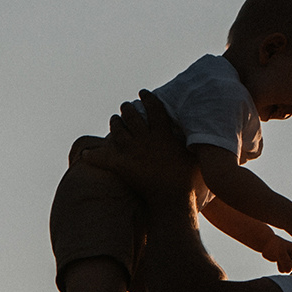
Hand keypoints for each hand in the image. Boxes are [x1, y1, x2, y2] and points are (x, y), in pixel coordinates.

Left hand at [73, 90, 196, 200]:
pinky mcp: (121, 165)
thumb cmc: (188, 180)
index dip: (148, 98)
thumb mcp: (197, 157)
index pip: (153, 108)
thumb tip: (206, 135)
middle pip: (131, 115)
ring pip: (117, 130)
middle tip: (126, 106)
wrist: (172, 198)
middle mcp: (145, 138)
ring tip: (115, 120)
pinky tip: (84, 154)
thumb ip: (199, 144)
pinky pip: (102, 157)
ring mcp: (131, 151)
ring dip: (115, 123)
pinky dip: (92, 156)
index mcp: (163, 133)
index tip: (143, 92)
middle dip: (127, 108)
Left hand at [257, 234, 291, 273]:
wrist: (266, 243)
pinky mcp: (283, 262)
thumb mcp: (280, 253)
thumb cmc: (274, 246)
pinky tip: (277, 261)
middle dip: (285, 265)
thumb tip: (289, 271)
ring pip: (287, 269)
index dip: (289, 264)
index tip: (283, 260)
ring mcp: (288, 259)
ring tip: (278, 260)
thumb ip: (286, 262)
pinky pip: (283, 269)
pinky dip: (279, 267)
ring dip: (282, 267)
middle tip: (279, 259)